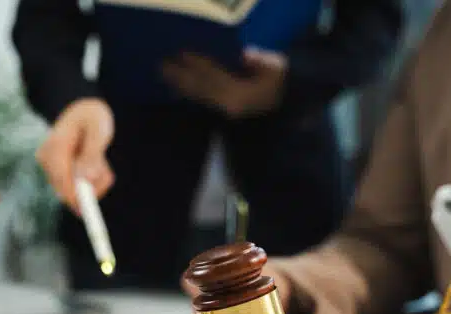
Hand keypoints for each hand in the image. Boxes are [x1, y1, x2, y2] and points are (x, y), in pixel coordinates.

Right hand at [37, 98, 114, 210]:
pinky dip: (92, 181)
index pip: (61, 181)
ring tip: (101, 160)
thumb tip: (85, 180)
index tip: (88, 210)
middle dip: (91, 188)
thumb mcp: (98, 130)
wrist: (83, 110)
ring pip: (74, 191)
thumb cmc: (92, 116)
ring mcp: (51, 167)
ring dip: (94, 183)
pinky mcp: (58, 173)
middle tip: (105, 168)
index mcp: (54, 147)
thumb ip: (92, 154)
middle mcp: (48, 159)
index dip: (76, 198)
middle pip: (67, 191)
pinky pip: (77, 187)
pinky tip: (96, 163)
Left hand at [162, 48, 287, 117]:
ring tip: (166, 76)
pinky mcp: (223, 119)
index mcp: (238, 95)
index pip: (213, 76)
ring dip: (181, 86)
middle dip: (180, 77)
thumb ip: (262, 62)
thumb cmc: (285, 92)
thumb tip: (245, 54)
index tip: (181, 54)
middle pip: (200, 88)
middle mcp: (227, 106)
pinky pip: (204, 103)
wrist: (288, 123)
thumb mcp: (279, 72)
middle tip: (162, 67)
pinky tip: (181, 90)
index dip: (196, 64)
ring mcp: (224, 114)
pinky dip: (191, 95)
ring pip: (199, 97)